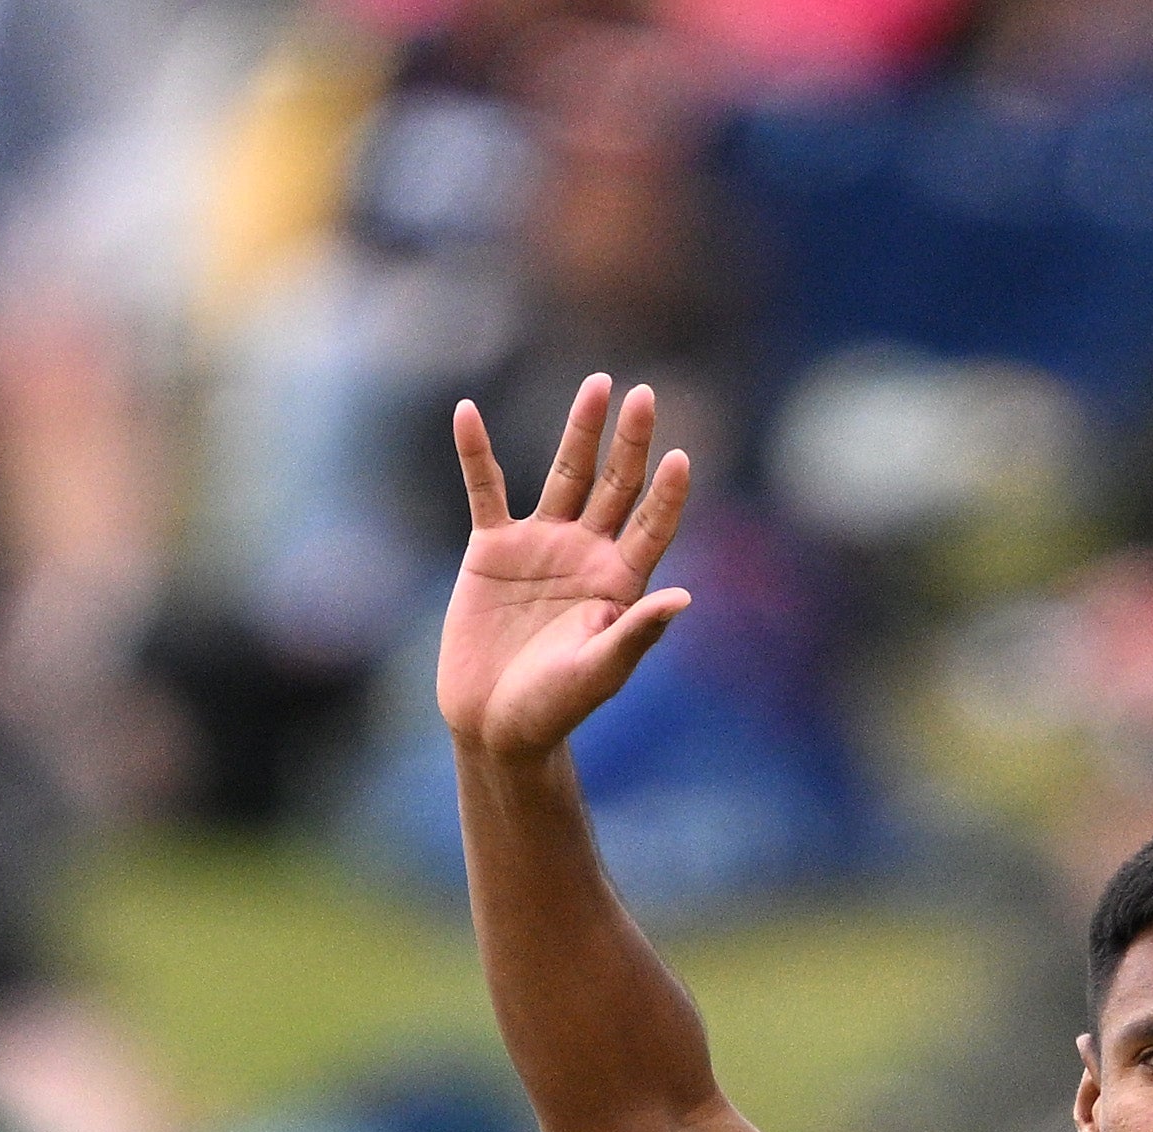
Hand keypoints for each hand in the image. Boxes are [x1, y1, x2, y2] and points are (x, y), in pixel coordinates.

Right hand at [436, 373, 693, 763]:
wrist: (494, 726)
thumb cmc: (553, 709)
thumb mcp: (599, 672)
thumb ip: (636, 632)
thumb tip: (685, 598)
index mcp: (621, 582)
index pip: (653, 525)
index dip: (667, 493)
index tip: (679, 457)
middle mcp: (587, 554)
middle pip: (616, 485)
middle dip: (631, 442)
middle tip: (644, 395)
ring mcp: (541, 545)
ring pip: (566, 475)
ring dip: (580, 431)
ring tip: (597, 385)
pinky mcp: (492, 548)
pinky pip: (485, 490)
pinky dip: (475, 453)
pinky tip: (467, 412)